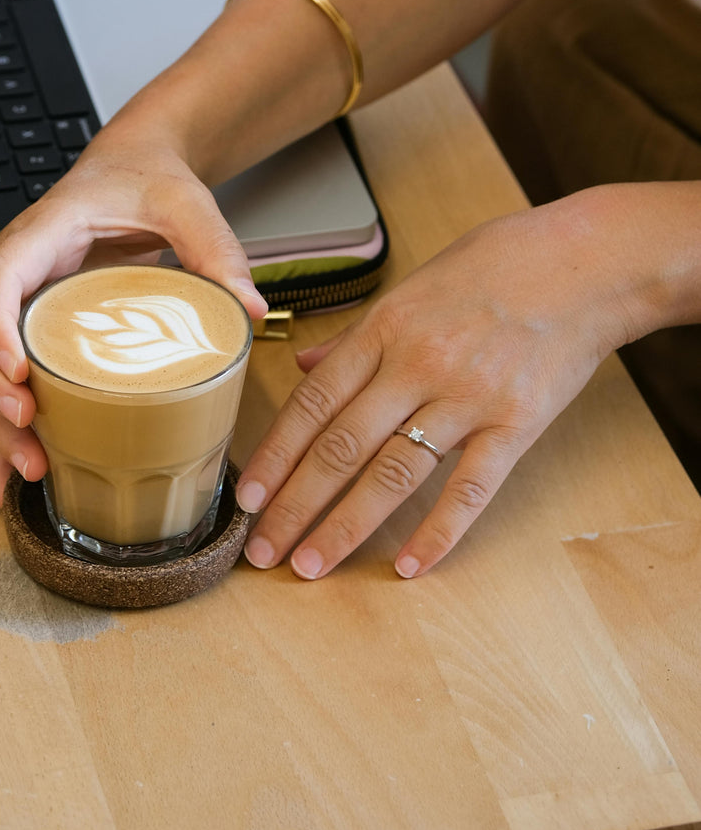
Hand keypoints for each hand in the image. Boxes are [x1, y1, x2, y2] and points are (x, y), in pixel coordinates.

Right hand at [0, 129, 267, 506]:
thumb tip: (249, 309)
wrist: (132, 168)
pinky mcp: (30, 328)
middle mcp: (18, 267)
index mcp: (43, 232)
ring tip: (29, 468)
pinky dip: (0, 428)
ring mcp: (18, 300)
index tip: (19, 373)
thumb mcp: (186, 203)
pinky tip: (7, 476)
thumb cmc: (146, 180)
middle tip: (27, 426)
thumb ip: (216, 248)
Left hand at [236, 190, 644, 579]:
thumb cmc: (497, 265)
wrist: (584, 263)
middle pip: (341, 445)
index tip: (246, 496)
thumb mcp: (415, 285)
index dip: (276, 454)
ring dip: (345, 526)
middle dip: (294, 504)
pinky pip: (469, 487)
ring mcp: (467, 397)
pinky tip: (408, 566)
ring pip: (393, 474)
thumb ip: (358, 334)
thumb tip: (306, 363)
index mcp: (386, 328)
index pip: (314, 402)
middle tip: (262, 549)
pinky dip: (438, 531)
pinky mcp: (516, 423)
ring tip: (311, 564)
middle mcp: (418, 365)